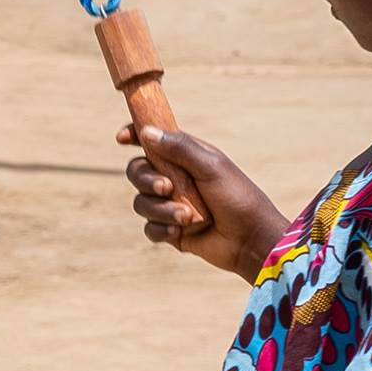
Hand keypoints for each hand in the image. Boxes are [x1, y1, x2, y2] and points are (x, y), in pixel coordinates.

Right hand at [121, 123, 285, 276]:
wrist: (249, 238)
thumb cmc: (237, 197)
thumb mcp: (211, 167)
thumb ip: (180, 149)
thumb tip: (147, 132)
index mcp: (184, 157)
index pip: (152, 141)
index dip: (134, 135)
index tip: (121, 137)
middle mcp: (173, 178)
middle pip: (137, 171)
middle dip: (145, 180)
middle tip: (165, 188)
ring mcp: (170, 204)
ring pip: (141, 202)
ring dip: (161, 210)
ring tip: (186, 217)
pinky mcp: (170, 229)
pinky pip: (149, 227)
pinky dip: (161, 228)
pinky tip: (178, 231)